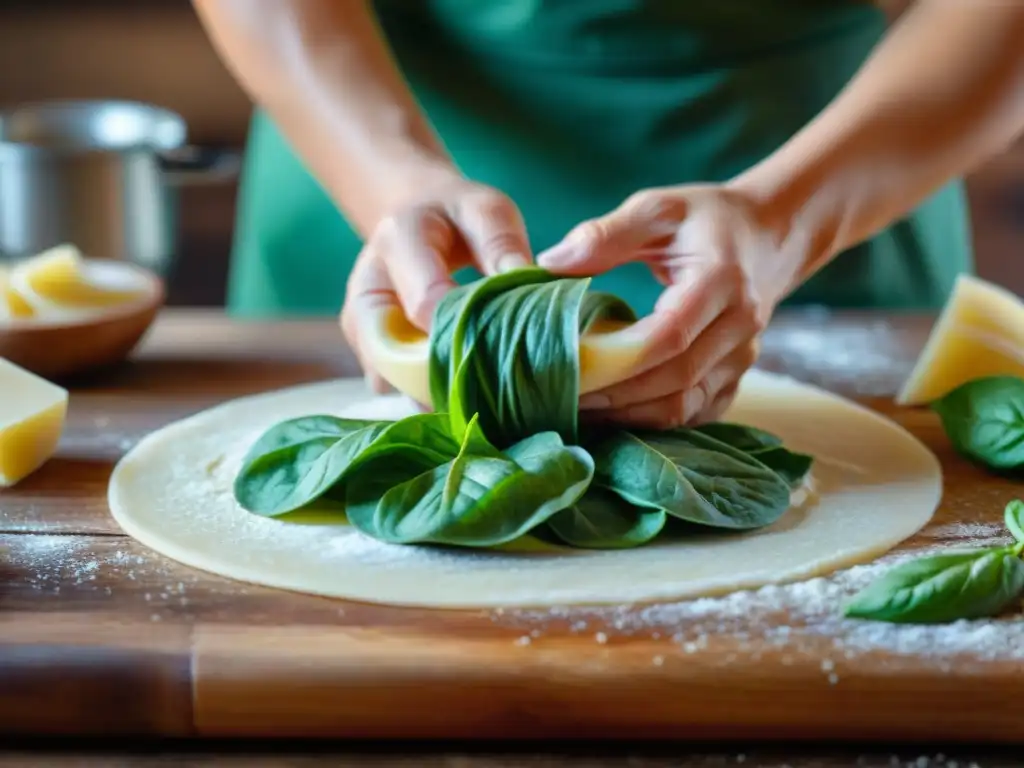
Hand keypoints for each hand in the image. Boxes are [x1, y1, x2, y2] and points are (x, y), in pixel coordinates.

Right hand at [341, 175, 531, 391]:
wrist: (416, 218)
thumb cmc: (457, 217)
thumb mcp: (487, 211)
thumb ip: (502, 246)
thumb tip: (528, 288)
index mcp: (397, 241)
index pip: (425, 303)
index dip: (464, 334)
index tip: (503, 350)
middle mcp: (366, 287)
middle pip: (393, 352)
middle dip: (442, 377)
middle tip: (491, 390)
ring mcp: (361, 324)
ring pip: (388, 377)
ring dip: (432, 393)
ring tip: (479, 400)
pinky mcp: (366, 349)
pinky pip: (391, 385)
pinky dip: (425, 395)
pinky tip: (460, 396)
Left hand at [538, 184, 803, 428]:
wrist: (767, 238)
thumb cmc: (705, 219)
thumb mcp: (657, 209)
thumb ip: (605, 234)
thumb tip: (550, 264)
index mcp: (721, 280)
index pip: (670, 335)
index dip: (618, 359)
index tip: (569, 366)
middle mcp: (740, 326)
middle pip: (675, 378)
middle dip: (616, 394)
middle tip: (560, 395)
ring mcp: (742, 358)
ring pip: (683, 405)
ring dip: (629, 415)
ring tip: (578, 410)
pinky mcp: (735, 378)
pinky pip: (694, 413)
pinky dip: (651, 421)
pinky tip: (612, 415)